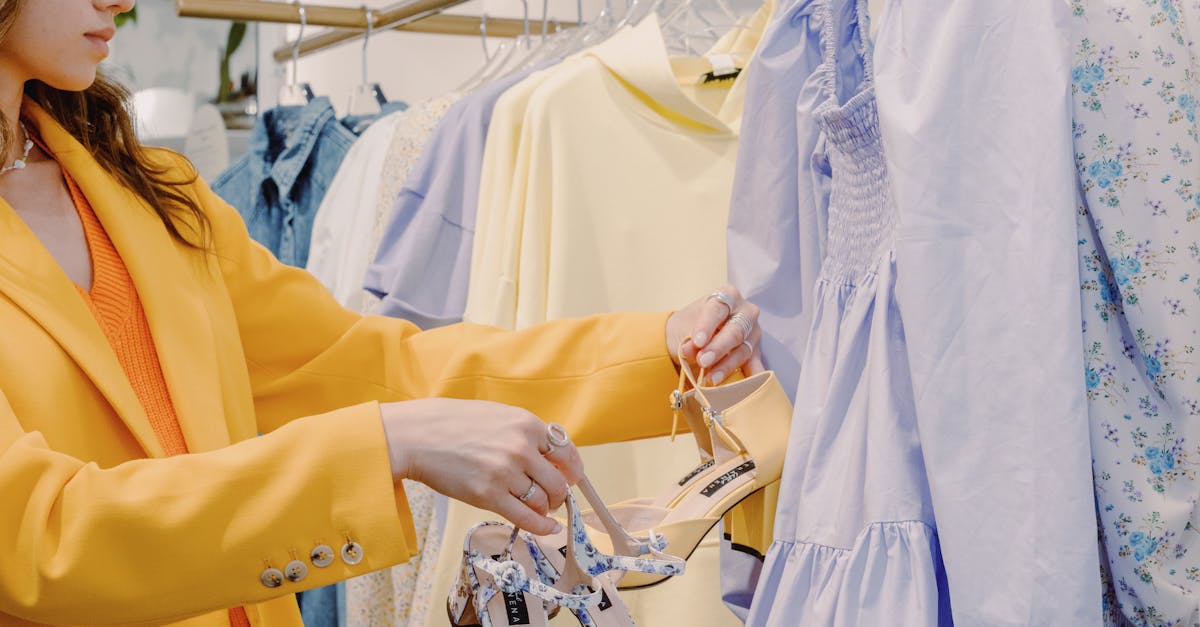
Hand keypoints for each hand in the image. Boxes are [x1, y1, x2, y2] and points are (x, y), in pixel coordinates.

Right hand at [379, 399, 584, 534]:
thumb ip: (526, 433)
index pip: (565, 452)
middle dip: (560, 494)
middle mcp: (520, 448)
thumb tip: (552, 456)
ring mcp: (505, 473)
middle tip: (555, 498)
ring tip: (540, 509)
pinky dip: (542, 526)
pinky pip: (526, 518)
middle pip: (558, 481)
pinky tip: (548, 527)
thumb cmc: (454, 423)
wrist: (417, 436)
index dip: (572, 469)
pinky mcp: (488, 496)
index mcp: (526, 424)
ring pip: (543, 501)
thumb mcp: (498, 415)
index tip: (572, 478)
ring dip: (546, 509)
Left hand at [666, 285, 763, 384]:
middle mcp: (745, 311)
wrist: (694, 337)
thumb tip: (690, 351)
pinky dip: (752, 377)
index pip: (718, 309)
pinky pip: (756, 365)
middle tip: (702, 360)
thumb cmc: (690, 326)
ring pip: (744, 349)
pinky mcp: (756, 352)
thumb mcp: (684, 328)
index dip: (708, 325)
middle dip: (718, 348)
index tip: (697, 342)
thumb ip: (688, 338)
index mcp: (727, 295)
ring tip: (711, 378)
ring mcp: (753, 332)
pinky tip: (750, 387)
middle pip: (735, 330)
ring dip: (727, 365)